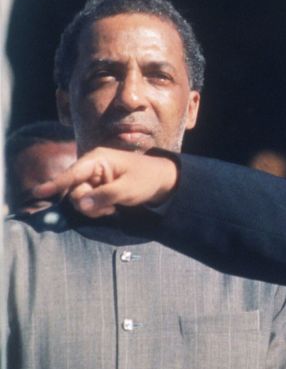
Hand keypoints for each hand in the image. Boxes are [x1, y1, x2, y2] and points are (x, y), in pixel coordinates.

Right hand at [34, 147, 178, 217]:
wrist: (161, 181)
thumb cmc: (147, 179)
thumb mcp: (128, 188)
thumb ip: (104, 196)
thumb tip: (79, 204)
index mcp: (98, 159)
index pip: (72, 173)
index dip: (56, 183)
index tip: (39, 191)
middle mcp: (91, 167)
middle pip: (73, 190)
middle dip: (87, 203)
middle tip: (108, 208)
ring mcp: (92, 178)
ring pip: (79, 200)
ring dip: (93, 208)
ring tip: (113, 207)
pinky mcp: (95, 188)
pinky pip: (86, 203)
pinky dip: (97, 209)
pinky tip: (112, 207)